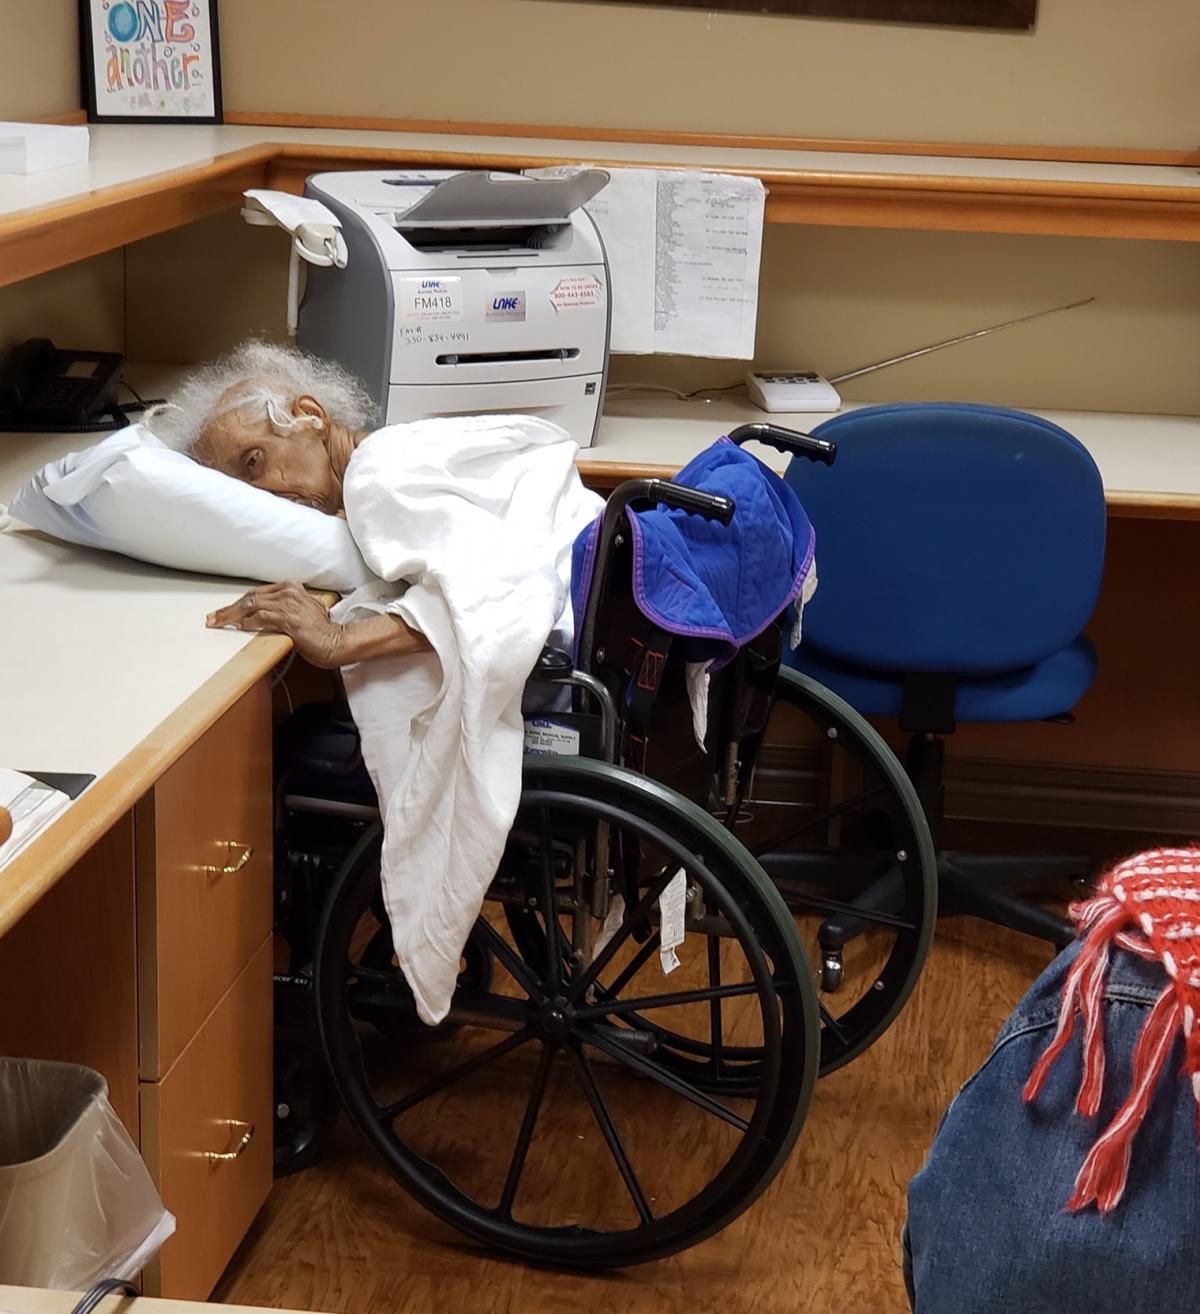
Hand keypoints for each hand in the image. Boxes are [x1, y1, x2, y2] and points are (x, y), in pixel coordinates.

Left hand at [207, 581, 345, 668]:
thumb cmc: (322, 631)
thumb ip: (286, 607)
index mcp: (291, 587)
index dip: (237, 602)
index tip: (224, 611)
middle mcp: (288, 592)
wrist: (336, 641)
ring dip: (230, 616)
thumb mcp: (304, 611)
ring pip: (251, 606)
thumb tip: (265, 614)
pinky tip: (238, 627)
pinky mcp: (288, 619)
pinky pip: (260, 618)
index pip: (256, 593)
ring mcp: (288, 604)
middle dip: (228, 609)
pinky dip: (246, 623)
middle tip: (213, 618)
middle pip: (250, 597)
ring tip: (217, 623)